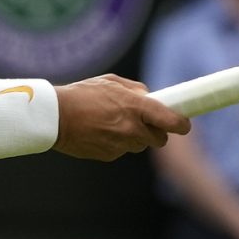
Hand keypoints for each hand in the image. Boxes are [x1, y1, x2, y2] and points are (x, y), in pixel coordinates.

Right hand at [53, 75, 186, 162]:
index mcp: (136, 107)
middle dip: (156, 132)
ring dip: (134, 137)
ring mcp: (120, 144)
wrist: (55, 116)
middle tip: (144, 122)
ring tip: (113, 124)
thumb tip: (152, 98)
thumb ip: (136, 91)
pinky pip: (121, 150)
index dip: (182, 124)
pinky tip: (101, 132)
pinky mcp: (109, 155)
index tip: (183, 124)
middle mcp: (132, 128)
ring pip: (140, 145)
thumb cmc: (81, 94)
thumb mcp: (111, 82)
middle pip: (159, 139)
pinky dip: (116, 143)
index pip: (172, 121)